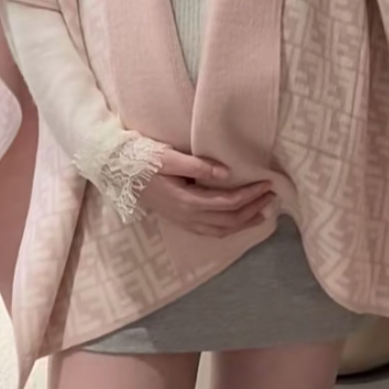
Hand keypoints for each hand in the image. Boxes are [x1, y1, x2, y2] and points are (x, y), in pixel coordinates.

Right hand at [138, 148, 275, 238]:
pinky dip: (227, 227)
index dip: (249, 195)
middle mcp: (186, 216)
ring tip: (262, 213)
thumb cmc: (143, 159)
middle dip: (253, 209)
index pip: (227, 203)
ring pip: (220, 230)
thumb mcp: (170, 157)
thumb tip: (227, 173)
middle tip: (272, 196)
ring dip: (243, 223)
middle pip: (228, 220)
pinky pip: (209, 231)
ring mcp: (182, 221)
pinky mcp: (178, 219)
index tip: (267, 184)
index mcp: (186, 201)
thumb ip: (198, 166)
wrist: (117, 170)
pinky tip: (236, 221)